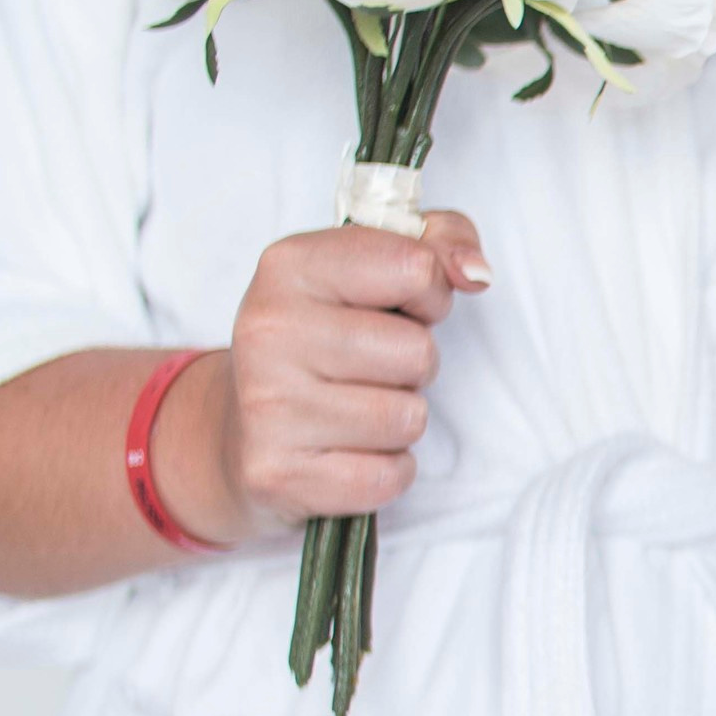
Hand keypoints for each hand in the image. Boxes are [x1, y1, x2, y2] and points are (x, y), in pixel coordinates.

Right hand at [181, 213, 489, 542]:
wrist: (238, 431)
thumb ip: (438, 241)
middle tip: (371, 367)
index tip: (403, 307)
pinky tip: (346, 450)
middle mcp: (268, 330)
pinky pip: (389, 475)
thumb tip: (476, 272)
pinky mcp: (278, 473)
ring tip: (355, 407)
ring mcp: (267, 405)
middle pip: (418, 352)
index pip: (415, 267)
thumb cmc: (325, 340)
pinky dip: (386, 469)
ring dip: (400, 419)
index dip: (431, 293)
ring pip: (408, 418)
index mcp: (290, 265)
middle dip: (415, 365)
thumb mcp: (371, 267)